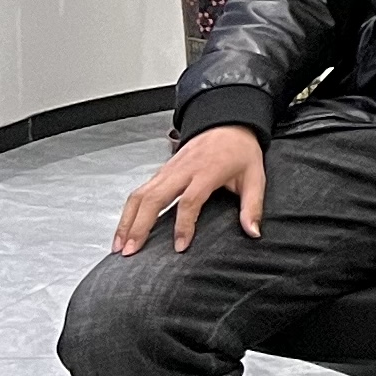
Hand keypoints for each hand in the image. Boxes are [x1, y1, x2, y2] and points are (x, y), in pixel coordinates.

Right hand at [113, 127, 267, 254]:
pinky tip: (124, 230)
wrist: (227, 124)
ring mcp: (167, 170)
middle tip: (131, 252)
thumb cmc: (241, 152)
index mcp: (206, 171)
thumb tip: (253, 233)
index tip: (179, 247)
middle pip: (154, 198)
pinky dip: (128, 212)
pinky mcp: (160, 172)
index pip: (189, 201)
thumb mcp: (255, 176)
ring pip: (140, 195)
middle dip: (139, 226)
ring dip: (127, 221)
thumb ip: (252, 206)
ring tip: (119, 246)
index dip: (184, 225)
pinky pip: (139, 192)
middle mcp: (182, 170)